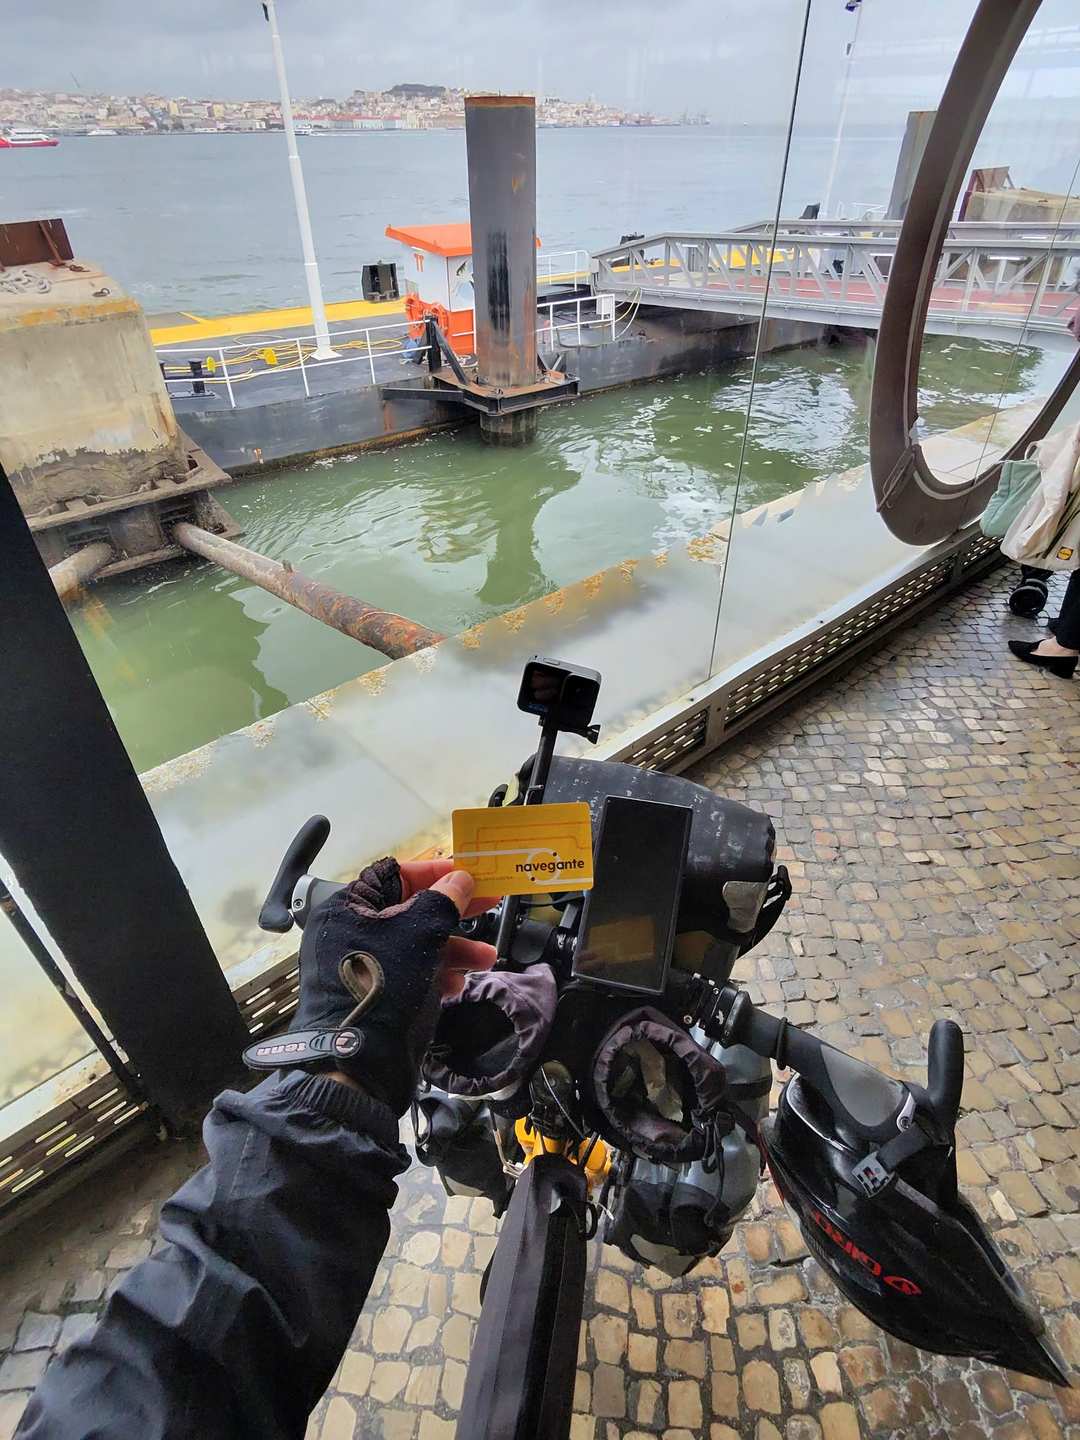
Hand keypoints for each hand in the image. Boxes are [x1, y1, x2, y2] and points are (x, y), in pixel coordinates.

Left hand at [293, 857, 495, 1113]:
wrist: (358, 1063)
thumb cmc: (383, 985)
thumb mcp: (419, 933)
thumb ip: (444, 901)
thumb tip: (461, 878)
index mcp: (350, 908)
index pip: (393, 874)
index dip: (432, 871)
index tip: (467, 872)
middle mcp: (354, 932)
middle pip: (411, 908)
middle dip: (453, 911)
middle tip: (490, 903)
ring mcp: (366, 966)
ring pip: (417, 944)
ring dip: (455, 947)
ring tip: (486, 958)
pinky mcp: (379, 994)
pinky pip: (413, 972)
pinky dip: (438, 974)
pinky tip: (458, 985)